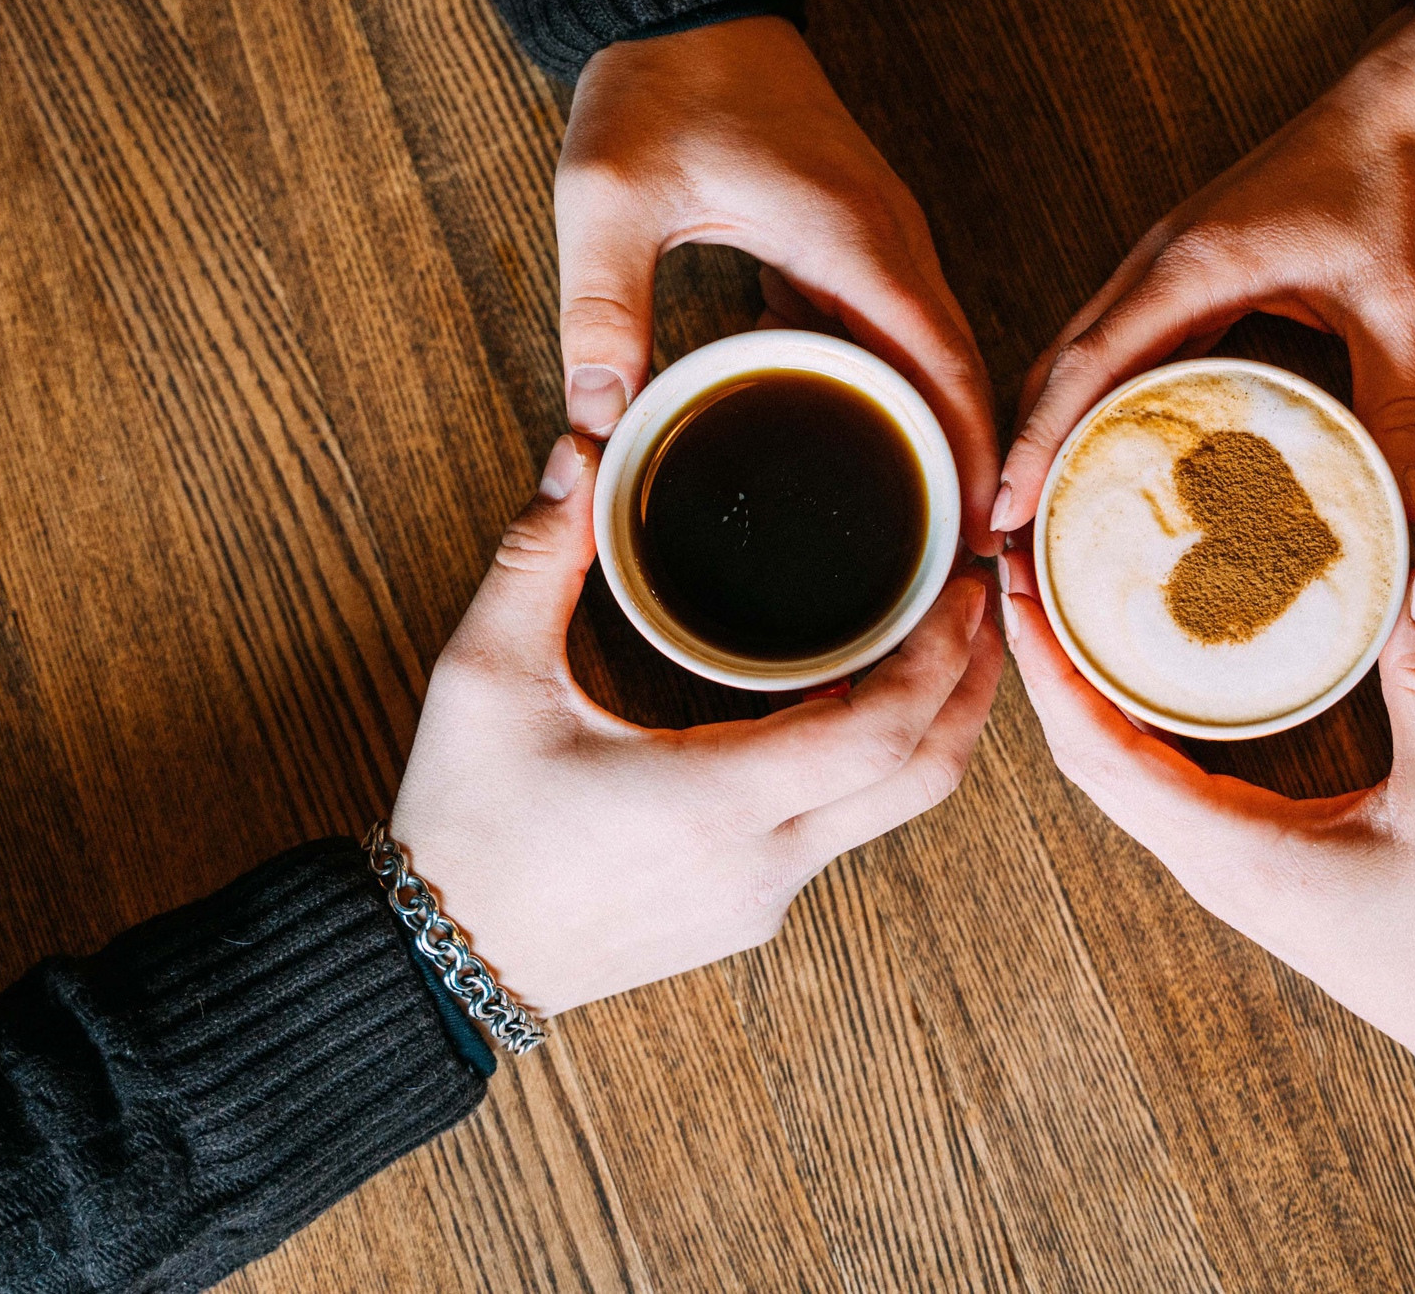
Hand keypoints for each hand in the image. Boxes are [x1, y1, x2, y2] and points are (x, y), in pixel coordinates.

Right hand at [389, 436, 1003, 1016]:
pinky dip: (875, 761)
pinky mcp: (749, 912)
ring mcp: (763, 899)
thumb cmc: (462, 824)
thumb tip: (580, 449)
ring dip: (930, 723)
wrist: (434, 964)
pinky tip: (857, 696)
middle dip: (971, 682)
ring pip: (893, 811)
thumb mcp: (482, 677)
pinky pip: (846, 829)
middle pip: (923, 779)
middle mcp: (761, 864)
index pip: (881, 734)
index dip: (943, 654)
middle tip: (980, 591)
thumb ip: (538, 556)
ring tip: (934, 631)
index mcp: (713, 804)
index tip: (965, 581)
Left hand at [559, 15, 999, 553]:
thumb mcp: (608, 198)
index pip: (944, 364)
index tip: (979, 535)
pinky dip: (889, 391)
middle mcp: (888, 241)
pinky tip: (855, 448)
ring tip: (917, 530)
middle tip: (951, 570)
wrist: (680, 5)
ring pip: (929, 354)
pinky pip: (890, 330)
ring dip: (931, 431)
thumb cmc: (658, 88)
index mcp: (854, 239)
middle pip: (955, 372)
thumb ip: (603, 306)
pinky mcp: (852, 239)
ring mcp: (877, 239)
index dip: (971, 455)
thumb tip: (597, 421)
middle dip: (964, 466)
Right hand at [994, 8, 1414, 533]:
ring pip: (1080, 351)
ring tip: (1042, 509)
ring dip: (1052, 422)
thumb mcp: (1400, 311)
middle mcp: (1159, 262)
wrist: (1402, 104)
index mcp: (1193, 265)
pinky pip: (1120, 340)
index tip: (1006, 509)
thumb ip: (1396, 413)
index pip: (1088, 363)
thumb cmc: (1395, 186)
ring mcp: (1166, 264)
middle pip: (1060, 363)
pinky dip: (1095, 396)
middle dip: (1028, 448)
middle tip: (1012, 537)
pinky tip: (1102, 450)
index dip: (1041, 441)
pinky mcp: (1186, 270)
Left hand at [1002, 553, 1414, 1114]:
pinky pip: (1152, 791)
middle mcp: (1205, 861)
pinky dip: (1121, 727)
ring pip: (1112, 779)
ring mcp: (1217, 869)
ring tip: (1060, 610)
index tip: (1021, 596)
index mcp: (1232, 847)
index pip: (1102, 753)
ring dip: (1076, 698)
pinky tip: (1132, 676)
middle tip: (1024, 576)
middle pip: (1086, 760)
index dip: (1052, 673)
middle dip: (1046, 668)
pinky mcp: (1239, 867)